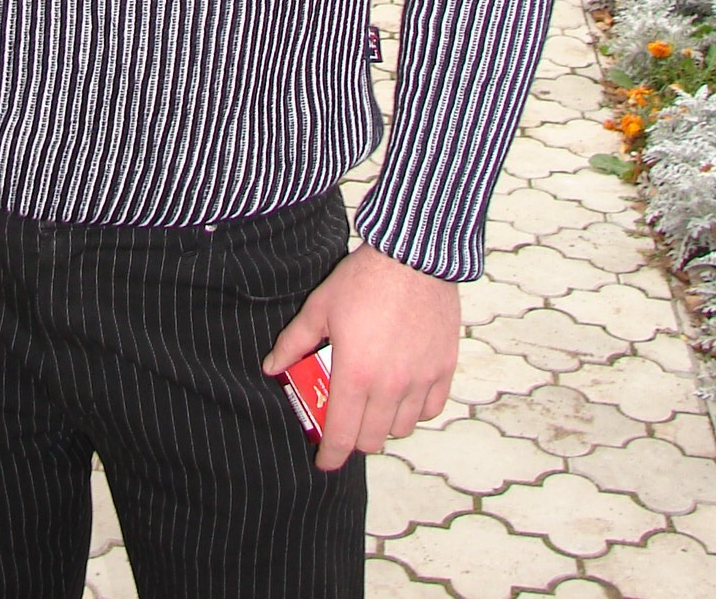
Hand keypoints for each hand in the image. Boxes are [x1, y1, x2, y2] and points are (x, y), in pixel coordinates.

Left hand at [263, 242, 459, 471]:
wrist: (413, 255)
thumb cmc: (363, 280)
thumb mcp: (320, 307)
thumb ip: (294, 342)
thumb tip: (272, 367)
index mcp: (355, 376)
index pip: (342, 436)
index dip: (330, 456)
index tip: (324, 461)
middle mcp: (390, 387)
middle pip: (372, 439)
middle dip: (354, 438)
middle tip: (346, 421)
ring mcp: (420, 380)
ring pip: (402, 428)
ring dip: (385, 424)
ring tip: (374, 404)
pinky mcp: (444, 368)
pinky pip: (430, 409)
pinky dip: (416, 410)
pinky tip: (404, 394)